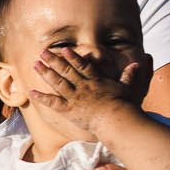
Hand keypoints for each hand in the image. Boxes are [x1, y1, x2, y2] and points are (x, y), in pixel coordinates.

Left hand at [28, 47, 149, 131]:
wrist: (117, 120)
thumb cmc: (125, 105)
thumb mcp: (129, 88)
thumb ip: (130, 76)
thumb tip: (139, 64)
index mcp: (96, 81)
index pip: (83, 66)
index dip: (73, 57)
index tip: (65, 49)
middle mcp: (83, 87)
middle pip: (66, 71)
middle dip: (54, 60)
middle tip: (43, 52)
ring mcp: (75, 98)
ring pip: (57, 83)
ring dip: (46, 73)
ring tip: (35, 65)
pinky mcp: (69, 110)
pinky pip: (53, 103)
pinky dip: (42, 98)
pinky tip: (31, 92)